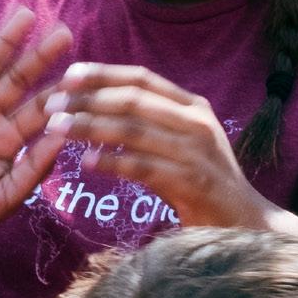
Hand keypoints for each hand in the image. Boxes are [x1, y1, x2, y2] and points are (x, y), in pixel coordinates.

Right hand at [0, 11, 74, 242]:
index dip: (59, 92)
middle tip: (65, 31)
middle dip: (40, 57)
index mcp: (4, 144)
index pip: (38, 113)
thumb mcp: (1, 198)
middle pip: (17, 82)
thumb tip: (62, 137)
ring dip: (4, 42)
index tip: (82, 72)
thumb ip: (32, 169)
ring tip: (26, 14)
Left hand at [45, 64, 275, 229]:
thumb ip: (145, 123)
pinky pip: (143, 167)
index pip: (142, 79)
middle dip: (88, 99)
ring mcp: (197, 152)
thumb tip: (94, 105)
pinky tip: (84, 162)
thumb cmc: (201, 182)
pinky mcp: (193, 182)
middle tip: (50, 104)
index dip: (104, 74)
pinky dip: (112, 162)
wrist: (246, 224)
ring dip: (90, 127)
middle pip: (133, 100)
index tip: (67, 75)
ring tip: (57, 128)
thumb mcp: (177, 143)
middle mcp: (196, 122)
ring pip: (134, 130)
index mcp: (192, 106)